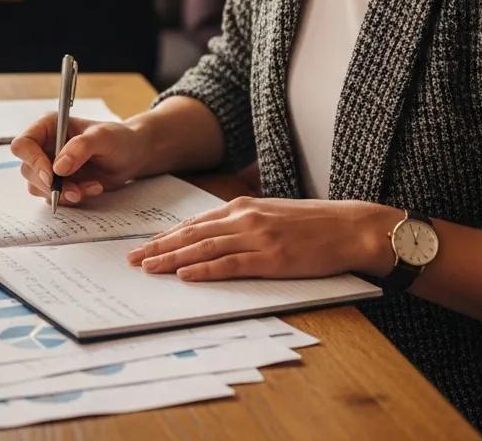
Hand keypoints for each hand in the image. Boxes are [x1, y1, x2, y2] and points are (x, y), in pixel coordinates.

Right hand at [10, 115, 149, 205]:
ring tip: (91, 187)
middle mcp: (44, 146)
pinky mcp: (59, 183)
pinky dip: (73, 197)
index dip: (32, 161)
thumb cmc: (117, 139)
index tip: (51, 176)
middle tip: (76, 190)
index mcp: (48, 127)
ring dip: (63, 193)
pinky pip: (54, 197)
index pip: (23, 144)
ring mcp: (50, 166)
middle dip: (51, 184)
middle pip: (28, 170)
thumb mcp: (103, 137)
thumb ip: (80, 148)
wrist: (131, 156)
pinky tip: (93, 188)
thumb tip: (57, 168)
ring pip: (38, 187)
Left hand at [126, 196, 390, 281]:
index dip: (166, 235)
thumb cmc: (312, 224)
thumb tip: (214, 237)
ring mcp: (257, 237)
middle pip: (191, 234)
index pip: (193, 223)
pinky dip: (205, 270)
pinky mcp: (272, 258)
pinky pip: (231, 264)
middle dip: (158, 247)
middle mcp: (243, 217)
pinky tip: (185, 275)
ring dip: (172, 259)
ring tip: (148, 267)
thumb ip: (243, 222)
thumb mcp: (270, 214)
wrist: (350, 227)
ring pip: (204, 248)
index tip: (143, 245)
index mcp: (242, 206)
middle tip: (132, 259)